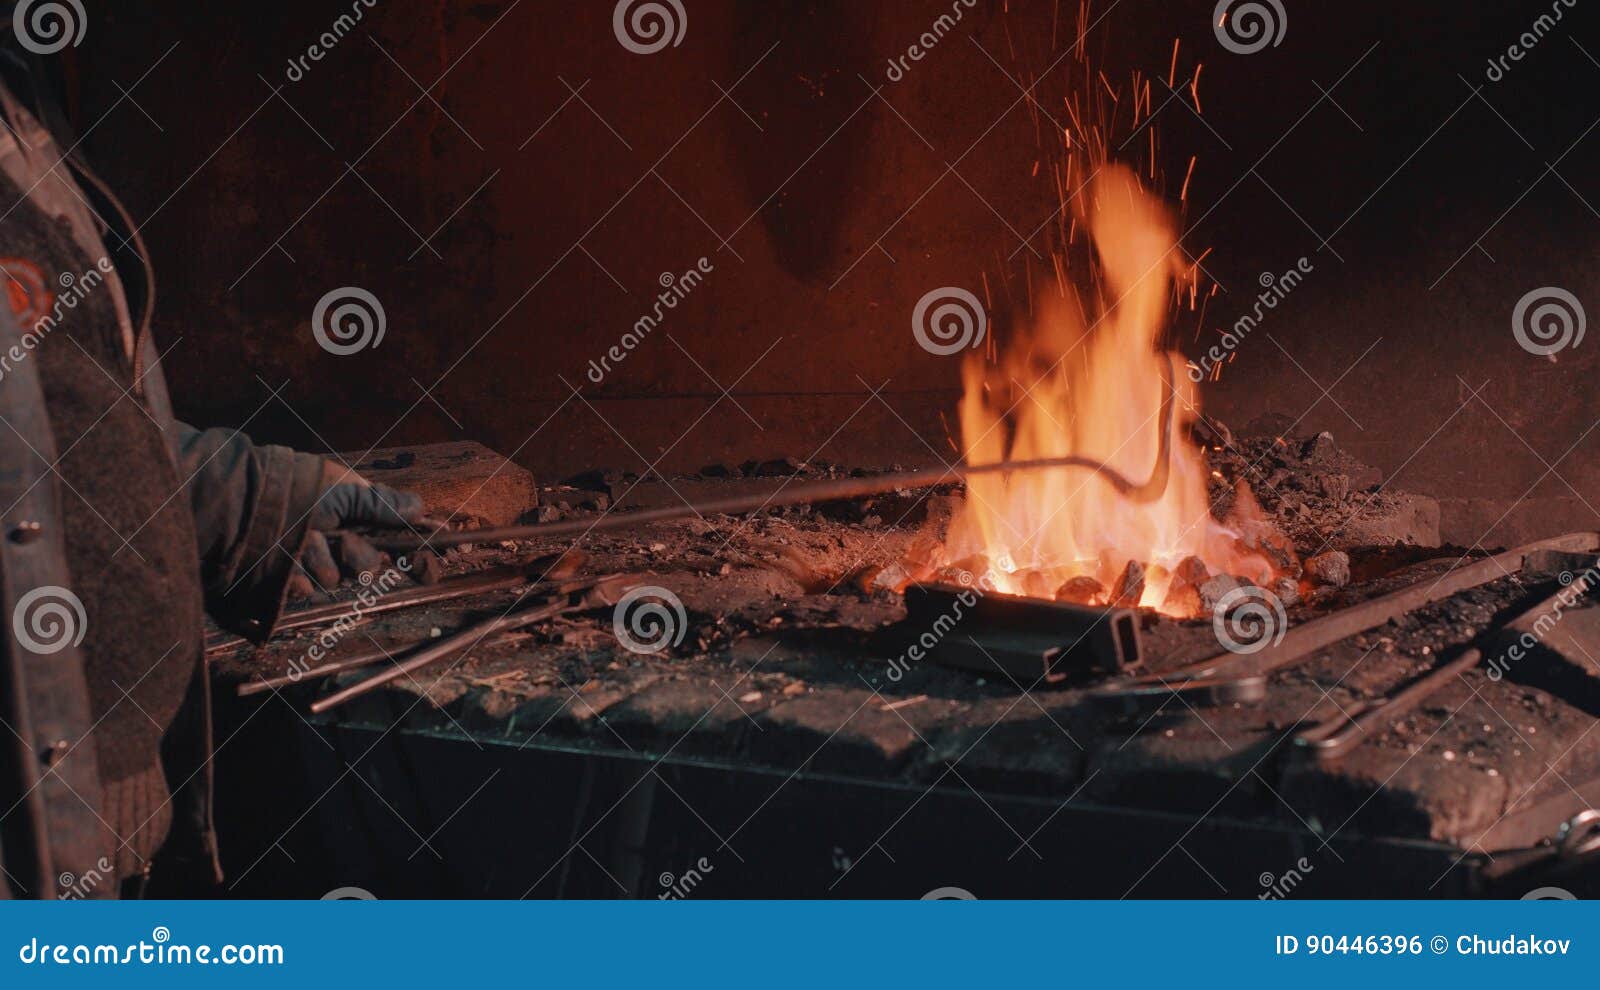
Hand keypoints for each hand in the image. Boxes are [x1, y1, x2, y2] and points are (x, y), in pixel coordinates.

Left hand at [288, 464, 429, 598]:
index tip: (438, 565)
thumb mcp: (344, 490)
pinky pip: (307, 591)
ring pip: (336, 579)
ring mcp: (314, 564)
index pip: (397, 541)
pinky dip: (298, 576)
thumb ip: (382, 503)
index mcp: (356, 520)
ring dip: (320, 560)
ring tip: (301, 540)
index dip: (419, 554)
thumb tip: (422, 508)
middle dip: (356, 554)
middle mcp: (339, 543)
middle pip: (368, 566)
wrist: (246, 506)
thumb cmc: (297, 490)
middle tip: (341, 538)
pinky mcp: (289, 583)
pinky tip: (287, 561)